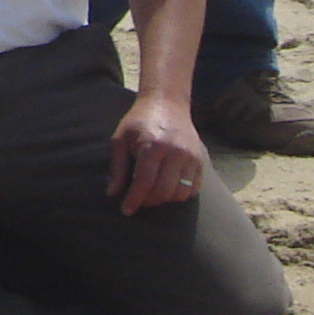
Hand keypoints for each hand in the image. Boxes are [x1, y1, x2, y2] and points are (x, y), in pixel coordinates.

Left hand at [107, 90, 210, 215]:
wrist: (167, 104)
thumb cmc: (138, 122)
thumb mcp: (120, 139)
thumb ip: (117, 168)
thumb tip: (112, 194)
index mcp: (152, 146)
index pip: (143, 182)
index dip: (134, 199)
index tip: (126, 211)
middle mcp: (175, 152)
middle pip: (163, 191)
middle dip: (148, 201)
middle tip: (138, 199)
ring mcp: (191, 157)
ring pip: (180, 193)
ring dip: (164, 199)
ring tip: (152, 192)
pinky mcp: (201, 161)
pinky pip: (193, 189)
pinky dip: (180, 194)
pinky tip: (167, 188)